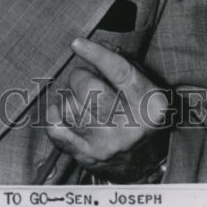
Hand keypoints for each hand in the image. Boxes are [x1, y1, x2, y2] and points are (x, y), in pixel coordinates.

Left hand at [45, 38, 170, 182]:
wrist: (144, 163)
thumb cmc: (140, 113)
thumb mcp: (144, 86)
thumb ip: (123, 61)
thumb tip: (96, 43)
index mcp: (151, 105)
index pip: (120, 72)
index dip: (96, 54)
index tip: (77, 43)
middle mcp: (131, 127)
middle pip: (90, 88)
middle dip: (80, 76)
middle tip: (85, 79)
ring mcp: (107, 144)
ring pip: (70, 106)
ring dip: (69, 97)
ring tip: (81, 100)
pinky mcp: (86, 156)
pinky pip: (55, 127)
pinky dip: (55, 114)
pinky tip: (65, 111)